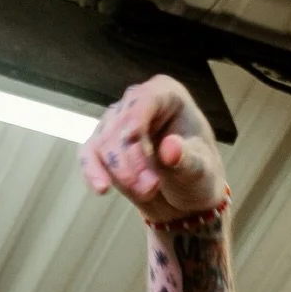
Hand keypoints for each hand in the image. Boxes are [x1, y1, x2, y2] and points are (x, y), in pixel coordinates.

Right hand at [79, 76, 226, 222]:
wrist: (185, 197)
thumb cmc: (198, 175)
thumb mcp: (201, 169)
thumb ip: (187, 160)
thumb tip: (170, 149)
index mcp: (166, 94)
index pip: (144, 100)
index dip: (137, 122)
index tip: (136, 141)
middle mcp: (138, 102)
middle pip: (120, 124)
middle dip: (131, 159)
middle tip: (150, 188)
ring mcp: (117, 122)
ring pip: (103, 141)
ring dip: (119, 171)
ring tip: (145, 193)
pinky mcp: (103, 145)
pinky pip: (89, 154)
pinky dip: (92, 171)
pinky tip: (101, 188)